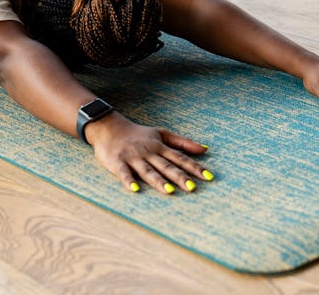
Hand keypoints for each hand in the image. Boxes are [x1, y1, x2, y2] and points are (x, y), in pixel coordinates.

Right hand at [85, 113, 212, 193]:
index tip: (209, 177)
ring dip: (158, 180)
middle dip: (179, 177)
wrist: (109, 127)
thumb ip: (183, 142)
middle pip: (166, 166)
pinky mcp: (117, 162)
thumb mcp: (161, 134)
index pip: (180, 158)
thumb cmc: (138, 134)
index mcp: (160, 147)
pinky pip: (123, 172)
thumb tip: (205, 149)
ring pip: (147, 170)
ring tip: (169, 191)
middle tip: (192, 188)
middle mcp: (148, 152)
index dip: (195, 167)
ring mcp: (133, 157)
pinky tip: (134, 189)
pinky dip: (128, 180)